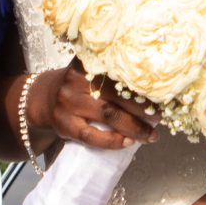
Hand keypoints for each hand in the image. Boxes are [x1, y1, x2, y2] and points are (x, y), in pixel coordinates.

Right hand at [28, 63, 157, 151]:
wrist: (43, 99)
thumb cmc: (79, 85)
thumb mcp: (91, 69)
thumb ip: (114, 72)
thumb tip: (157, 85)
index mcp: (88, 61)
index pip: (119, 69)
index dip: (142, 81)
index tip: (163, 90)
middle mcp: (77, 79)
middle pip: (117, 93)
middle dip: (143, 107)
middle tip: (160, 116)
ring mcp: (69, 102)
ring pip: (108, 115)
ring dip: (134, 127)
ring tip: (151, 134)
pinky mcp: (64, 124)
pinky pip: (92, 136)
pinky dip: (113, 141)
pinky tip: (128, 143)